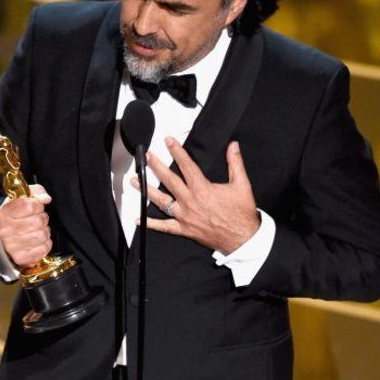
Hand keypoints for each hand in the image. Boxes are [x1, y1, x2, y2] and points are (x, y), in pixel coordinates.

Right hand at [0, 184, 52, 267]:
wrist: (5, 237)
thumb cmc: (16, 216)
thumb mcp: (22, 198)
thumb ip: (36, 192)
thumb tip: (45, 199)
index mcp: (4, 213)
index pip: (28, 205)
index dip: (37, 205)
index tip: (36, 207)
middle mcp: (5, 230)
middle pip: (38, 221)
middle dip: (43, 219)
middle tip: (37, 220)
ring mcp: (11, 246)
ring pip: (42, 235)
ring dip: (44, 232)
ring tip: (37, 230)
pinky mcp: (20, 257)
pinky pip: (43, 249)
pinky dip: (45, 244)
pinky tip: (38, 241)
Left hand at [131, 137, 260, 254]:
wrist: (243, 238)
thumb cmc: (241, 214)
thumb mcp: (242, 185)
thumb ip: (235, 163)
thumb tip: (233, 146)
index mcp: (203, 189)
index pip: (186, 165)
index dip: (176, 151)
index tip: (168, 141)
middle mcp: (190, 201)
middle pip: (169, 180)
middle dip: (156, 166)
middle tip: (146, 156)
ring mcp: (185, 216)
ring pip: (161, 201)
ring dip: (147, 190)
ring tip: (135, 181)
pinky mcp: (184, 229)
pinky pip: (164, 227)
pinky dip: (151, 223)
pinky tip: (138, 219)